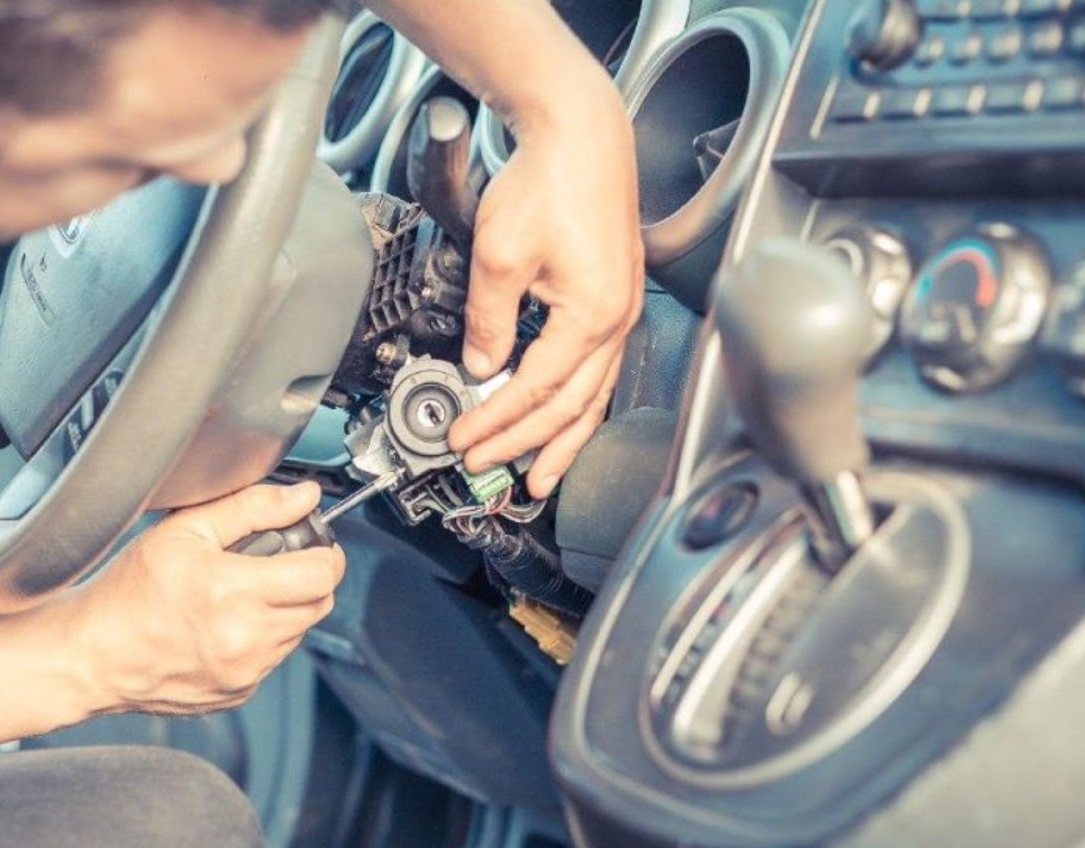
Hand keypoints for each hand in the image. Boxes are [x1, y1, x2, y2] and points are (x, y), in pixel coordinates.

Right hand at [60, 481, 344, 715]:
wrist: (93, 655)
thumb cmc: (127, 594)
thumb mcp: (183, 531)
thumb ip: (250, 508)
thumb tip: (301, 497)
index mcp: (232, 592)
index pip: (322, 574)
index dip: (325, 552)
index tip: (312, 544)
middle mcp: (244, 639)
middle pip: (319, 604)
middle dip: (308, 579)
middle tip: (276, 563)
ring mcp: (244, 672)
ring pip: (299, 632)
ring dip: (285, 609)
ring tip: (240, 594)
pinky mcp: (239, 693)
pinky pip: (273, 659)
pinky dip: (263, 639)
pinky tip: (225, 624)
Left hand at [444, 83, 643, 498]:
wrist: (581, 134)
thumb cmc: (551, 181)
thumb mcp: (500, 257)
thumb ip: (488, 320)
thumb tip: (480, 366)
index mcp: (591, 316)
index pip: (534, 390)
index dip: (495, 420)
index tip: (463, 439)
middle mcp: (616, 321)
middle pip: (569, 407)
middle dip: (525, 444)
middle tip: (488, 468)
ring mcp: (620, 312)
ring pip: (593, 398)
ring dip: (563, 441)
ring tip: (540, 476)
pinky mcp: (613, 298)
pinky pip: (598, 372)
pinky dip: (577, 406)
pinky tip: (564, 420)